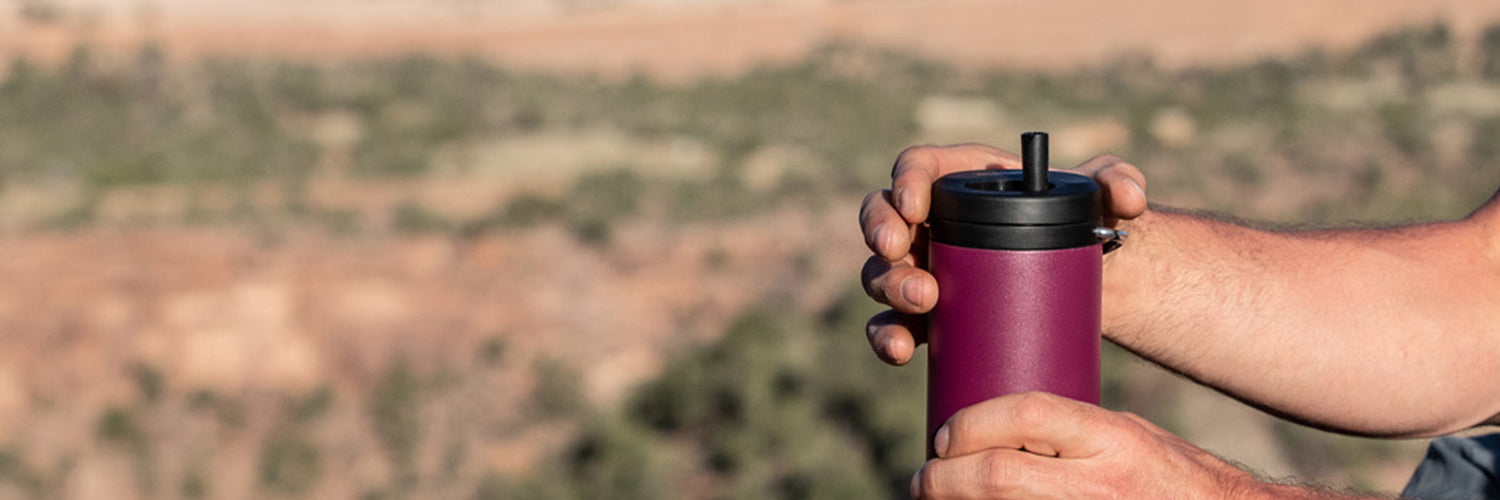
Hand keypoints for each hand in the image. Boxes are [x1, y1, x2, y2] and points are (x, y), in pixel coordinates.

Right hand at [859, 144, 1148, 364]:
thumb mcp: (1109, 195)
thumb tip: (1125, 196)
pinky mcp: (931, 317)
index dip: (906, 180)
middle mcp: (933, 222)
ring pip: (882, 271)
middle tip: (905, 253)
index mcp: (963, 180)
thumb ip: (1120, 180)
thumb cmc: (1092, 225)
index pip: (918, 167)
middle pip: (883, 216)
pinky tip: (901, 351)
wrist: (1093, 284)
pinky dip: (888, 338)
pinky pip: (892, 325)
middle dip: (882, 232)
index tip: (916, 204)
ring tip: (925, 301)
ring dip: (890, 285)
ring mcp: (926, 269)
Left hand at [912, 392, 1278, 499]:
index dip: (971, 424)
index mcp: (1113, 438)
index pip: (1025, 414)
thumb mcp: (1130, 434)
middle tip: (926, 479)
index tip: (945, 437)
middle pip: (998, 476)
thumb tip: (998, 424)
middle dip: (946, 479)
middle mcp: (1102, 483)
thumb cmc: (1175, 476)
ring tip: (938, 498)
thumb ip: (1072, 429)